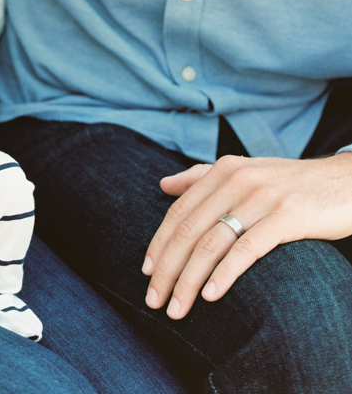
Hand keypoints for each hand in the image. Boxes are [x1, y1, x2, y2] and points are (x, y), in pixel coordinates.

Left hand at [142, 152, 351, 318]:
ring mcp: (261, 197)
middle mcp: (237, 180)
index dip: (159, 243)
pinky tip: (211, 296)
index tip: (145, 272)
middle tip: (153, 300)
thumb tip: (164, 186)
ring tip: (177, 308)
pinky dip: (225, 274)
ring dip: (189, 280)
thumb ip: (203, 177)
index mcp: (223, 170)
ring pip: (211, 243)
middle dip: (167, 269)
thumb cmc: (292, 184)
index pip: (179, 212)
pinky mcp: (286, 217)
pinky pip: (247, 249)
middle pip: (189, 230)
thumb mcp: (246, 172)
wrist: (345, 183)